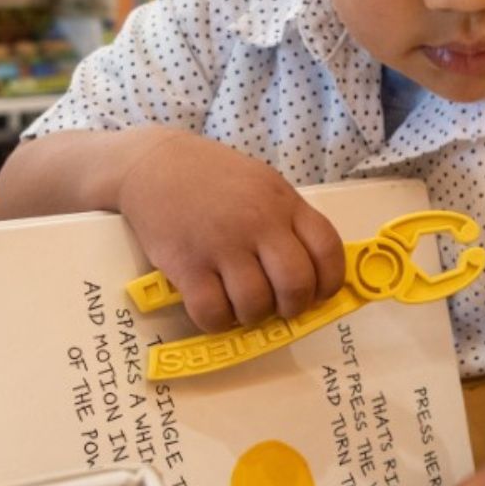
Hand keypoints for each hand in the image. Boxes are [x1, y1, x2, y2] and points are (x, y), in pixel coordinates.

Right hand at [115, 129, 346, 331]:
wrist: (154, 163)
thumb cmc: (214, 176)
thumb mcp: (263, 184)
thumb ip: (287, 221)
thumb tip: (310, 273)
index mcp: (284, 202)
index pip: (327, 249)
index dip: (330, 282)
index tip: (319, 294)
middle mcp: (258, 223)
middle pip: (296, 284)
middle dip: (293, 307)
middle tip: (280, 307)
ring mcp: (222, 244)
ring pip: (255, 304)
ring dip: (253, 316)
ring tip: (243, 305)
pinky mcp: (187, 264)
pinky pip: (212, 313)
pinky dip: (218, 322)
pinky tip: (215, 309)